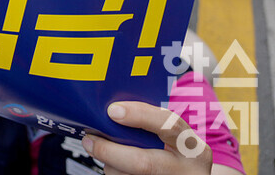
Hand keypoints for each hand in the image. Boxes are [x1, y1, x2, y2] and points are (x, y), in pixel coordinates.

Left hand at [82, 101, 211, 174]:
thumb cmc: (175, 152)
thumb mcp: (173, 138)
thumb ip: (149, 124)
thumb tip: (110, 112)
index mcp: (190, 146)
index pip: (168, 125)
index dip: (139, 115)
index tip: (112, 111)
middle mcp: (186, 170)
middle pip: (142, 163)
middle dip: (109, 151)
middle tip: (89, 140)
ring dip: (110, 165)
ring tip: (105, 154)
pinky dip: (116, 173)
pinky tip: (115, 166)